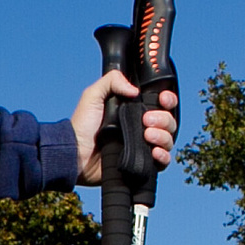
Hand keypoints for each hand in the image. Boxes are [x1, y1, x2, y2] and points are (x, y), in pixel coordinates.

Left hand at [72, 68, 178, 182]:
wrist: (76, 154)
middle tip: (146, 121)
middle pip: (168, 121)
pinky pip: (163, 161)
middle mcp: (141, 127)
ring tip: (147, 135)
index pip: (160, 103)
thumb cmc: (82, 126)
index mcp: (133, 111)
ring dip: (163, 135)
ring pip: (168, 139)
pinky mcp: (142, 164)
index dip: (167, 100)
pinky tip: (154, 152)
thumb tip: (136, 90)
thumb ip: (112, 81)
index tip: (162, 99)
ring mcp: (142, 146)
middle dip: (163, 119)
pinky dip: (164, 156)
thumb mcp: (93, 95)